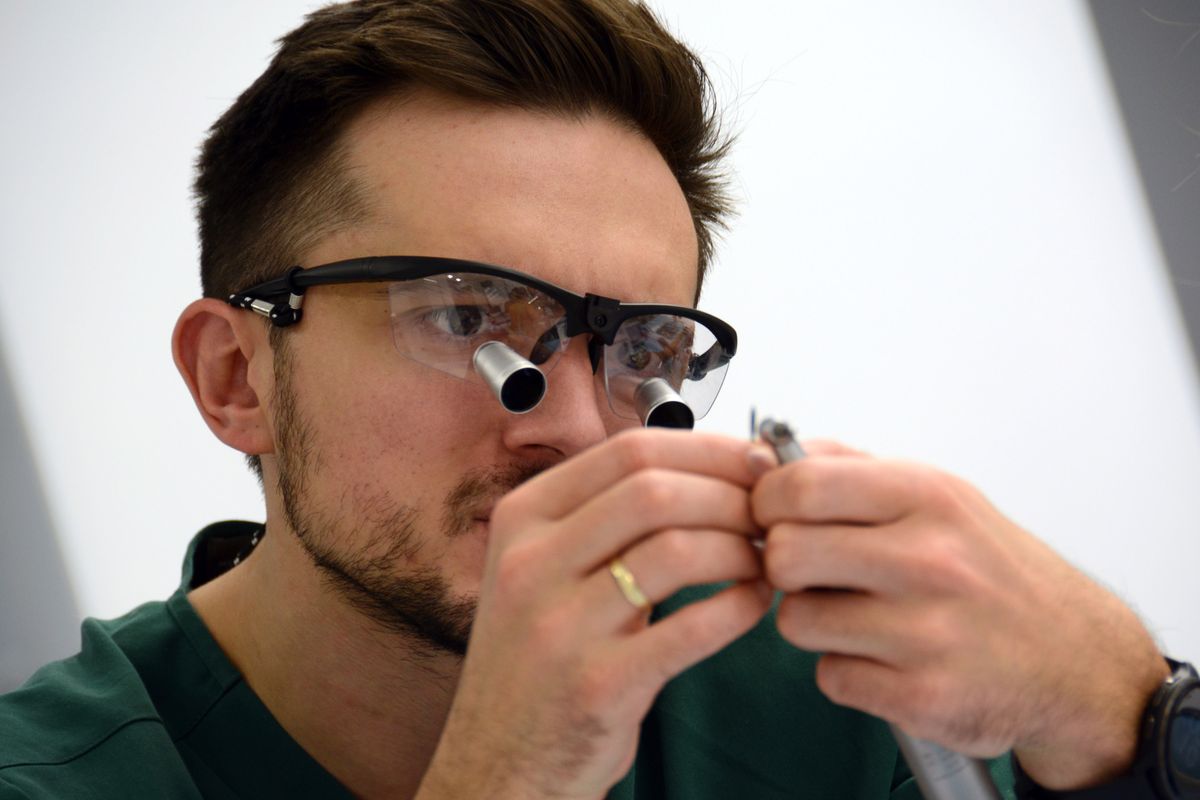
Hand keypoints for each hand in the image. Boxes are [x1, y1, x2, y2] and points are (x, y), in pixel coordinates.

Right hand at [418, 429, 773, 799]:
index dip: (708, 449)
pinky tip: (755, 603)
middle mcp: (529, 563)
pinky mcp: (595, 685)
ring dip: (740, 548)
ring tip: (765, 558)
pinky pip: (690, 629)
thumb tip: (710, 466)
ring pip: (676, 550)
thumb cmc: (540, 660)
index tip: (756, 462)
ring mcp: (558, 626)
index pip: (628, 450)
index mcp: (521, 518)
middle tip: (771, 512)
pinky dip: (739, 607)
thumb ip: (607, 517)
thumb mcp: (545, 569)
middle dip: (731, 494)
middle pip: (655, 490)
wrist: (498, 762)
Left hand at [750, 440, 1168, 789]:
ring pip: (796, 620)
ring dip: (814, 623)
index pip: (800, 485)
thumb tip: (761, 456)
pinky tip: (885, 660)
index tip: (775, 515)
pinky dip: (847, 672)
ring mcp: (928, 632)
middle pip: (785, 554)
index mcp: (928, 497)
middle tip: (813, 572)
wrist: (1077, 659)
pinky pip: (830, 677)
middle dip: (785, 565)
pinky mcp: (923, 696)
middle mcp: (931, 560)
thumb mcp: (937, 497)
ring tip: (859, 617)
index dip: (768, 502)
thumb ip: (847, 469)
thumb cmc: (991, 571)